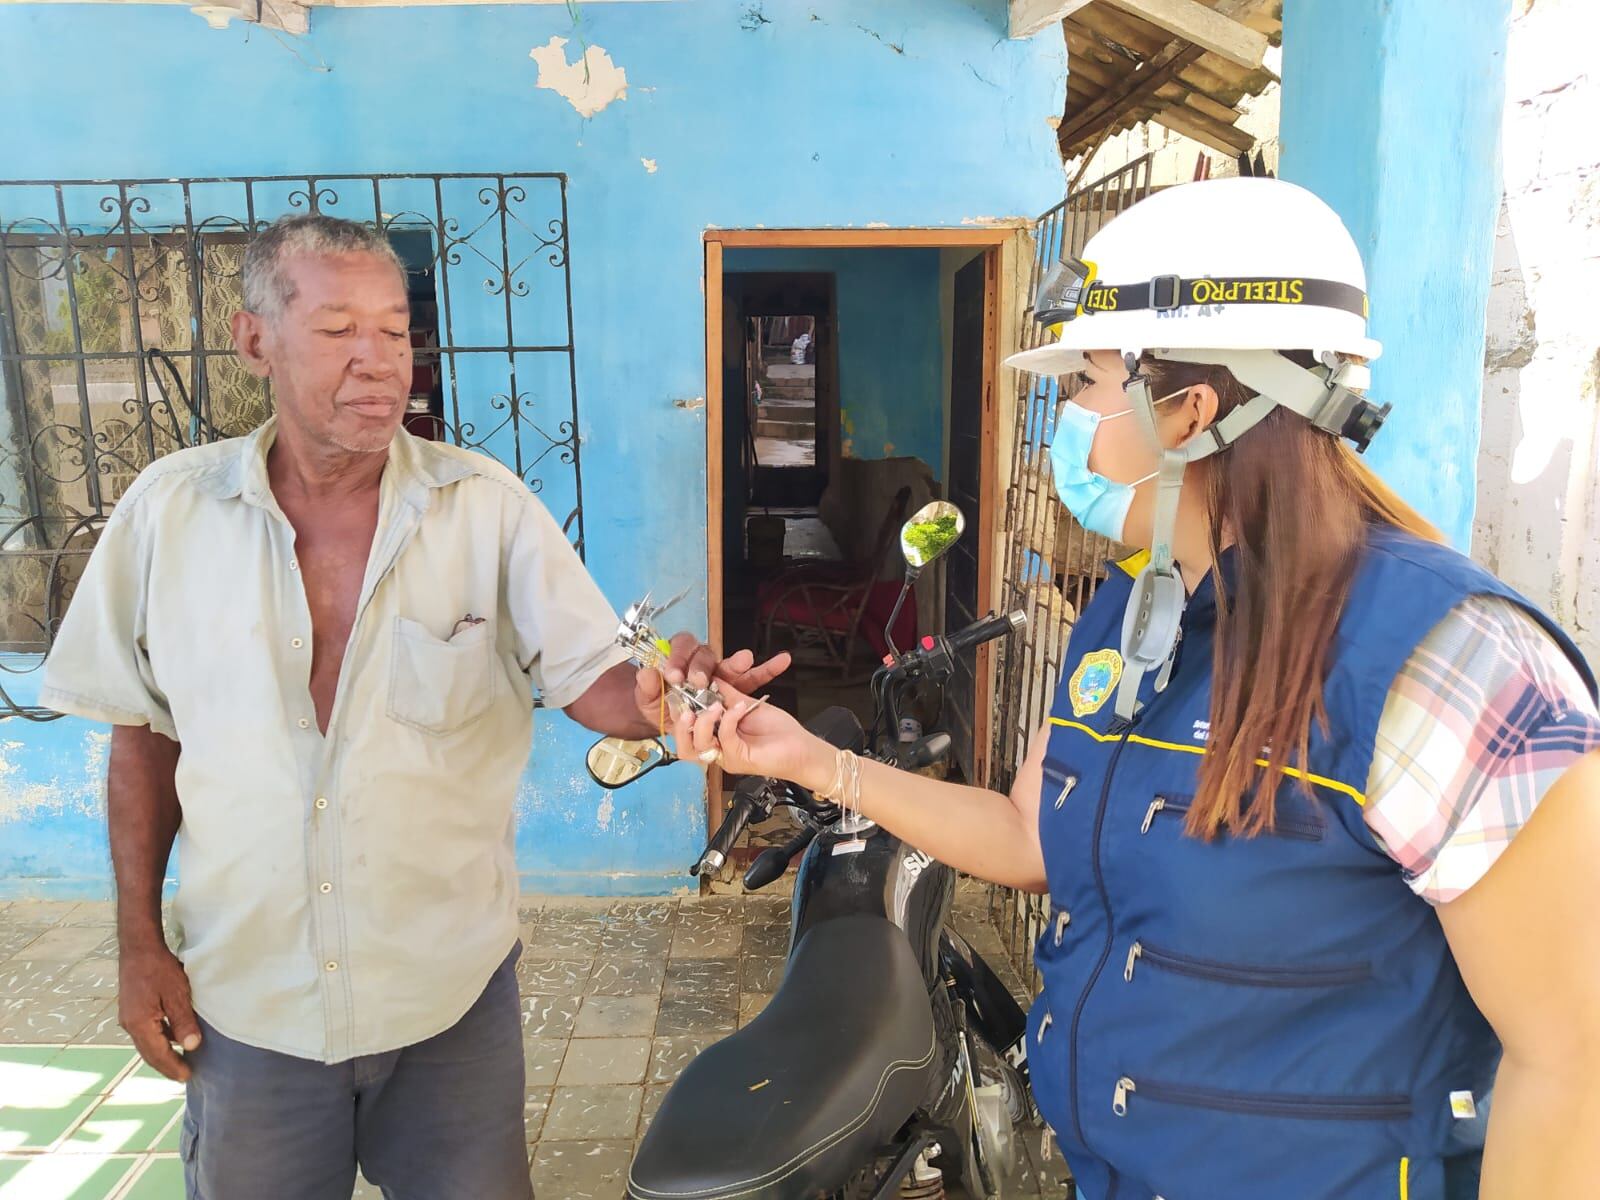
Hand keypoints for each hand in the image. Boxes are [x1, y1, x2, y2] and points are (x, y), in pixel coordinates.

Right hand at [119, 942, 201, 1081]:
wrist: (138, 948)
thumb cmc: (159, 968)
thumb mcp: (177, 994)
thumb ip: (183, 1021)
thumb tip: (191, 1047)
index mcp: (139, 1024)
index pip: (157, 1055)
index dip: (173, 1067)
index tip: (187, 1077)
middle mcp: (130, 1025)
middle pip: (149, 1053)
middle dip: (166, 1065)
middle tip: (183, 1075)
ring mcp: (128, 1017)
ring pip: (147, 1042)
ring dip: (162, 1052)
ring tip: (180, 1059)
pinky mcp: (132, 1009)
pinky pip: (146, 1031)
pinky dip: (159, 1039)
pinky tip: (173, 1036)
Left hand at [633, 634, 790, 732]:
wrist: (674, 726)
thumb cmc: (662, 709)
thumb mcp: (649, 702)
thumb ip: (647, 688)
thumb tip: (646, 672)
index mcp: (680, 659)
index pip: (680, 648)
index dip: (677, 659)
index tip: (673, 675)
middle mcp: (702, 663)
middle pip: (706, 655)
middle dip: (702, 667)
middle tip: (699, 681)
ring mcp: (721, 676)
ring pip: (731, 665)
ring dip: (737, 662)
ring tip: (745, 660)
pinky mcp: (737, 689)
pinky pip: (754, 677)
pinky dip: (768, 669)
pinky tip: (782, 661)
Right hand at [673, 686, 834, 791]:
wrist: (802, 748)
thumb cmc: (778, 731)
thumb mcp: (747, 705)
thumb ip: (727, 695)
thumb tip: (710, 679)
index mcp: (715, 738)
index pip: (685, 731)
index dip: (677, 713)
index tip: (680, 690)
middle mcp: (717, 750)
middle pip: (684, 745)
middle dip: (680, 723)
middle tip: (687, 704)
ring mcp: (726, 757)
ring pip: (698, 744)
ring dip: (702, 722)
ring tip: (715, 705)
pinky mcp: (739, 759)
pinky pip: (724, 738)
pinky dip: (728, 720)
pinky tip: (739, 708)